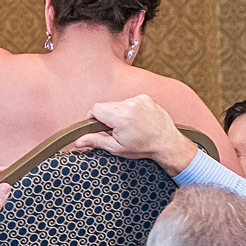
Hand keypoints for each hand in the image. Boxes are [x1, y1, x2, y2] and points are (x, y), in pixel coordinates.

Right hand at [68, 96, 198, 175]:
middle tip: (117, 130)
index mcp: (121, 118)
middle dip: (107, 117)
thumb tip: (78, 141)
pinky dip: (129, 109)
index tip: (100, 127)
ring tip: (129, 126)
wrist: (167, 143)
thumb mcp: (117, 148)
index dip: (94, 118)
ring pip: (117, 103)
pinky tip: (136, 120)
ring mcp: (138, 100)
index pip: (95, 108)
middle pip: (106, 105)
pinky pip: (129, 101)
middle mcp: (129, 105)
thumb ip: (96, 141)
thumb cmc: (143, 148)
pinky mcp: (145, 98)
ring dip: (118, 113)